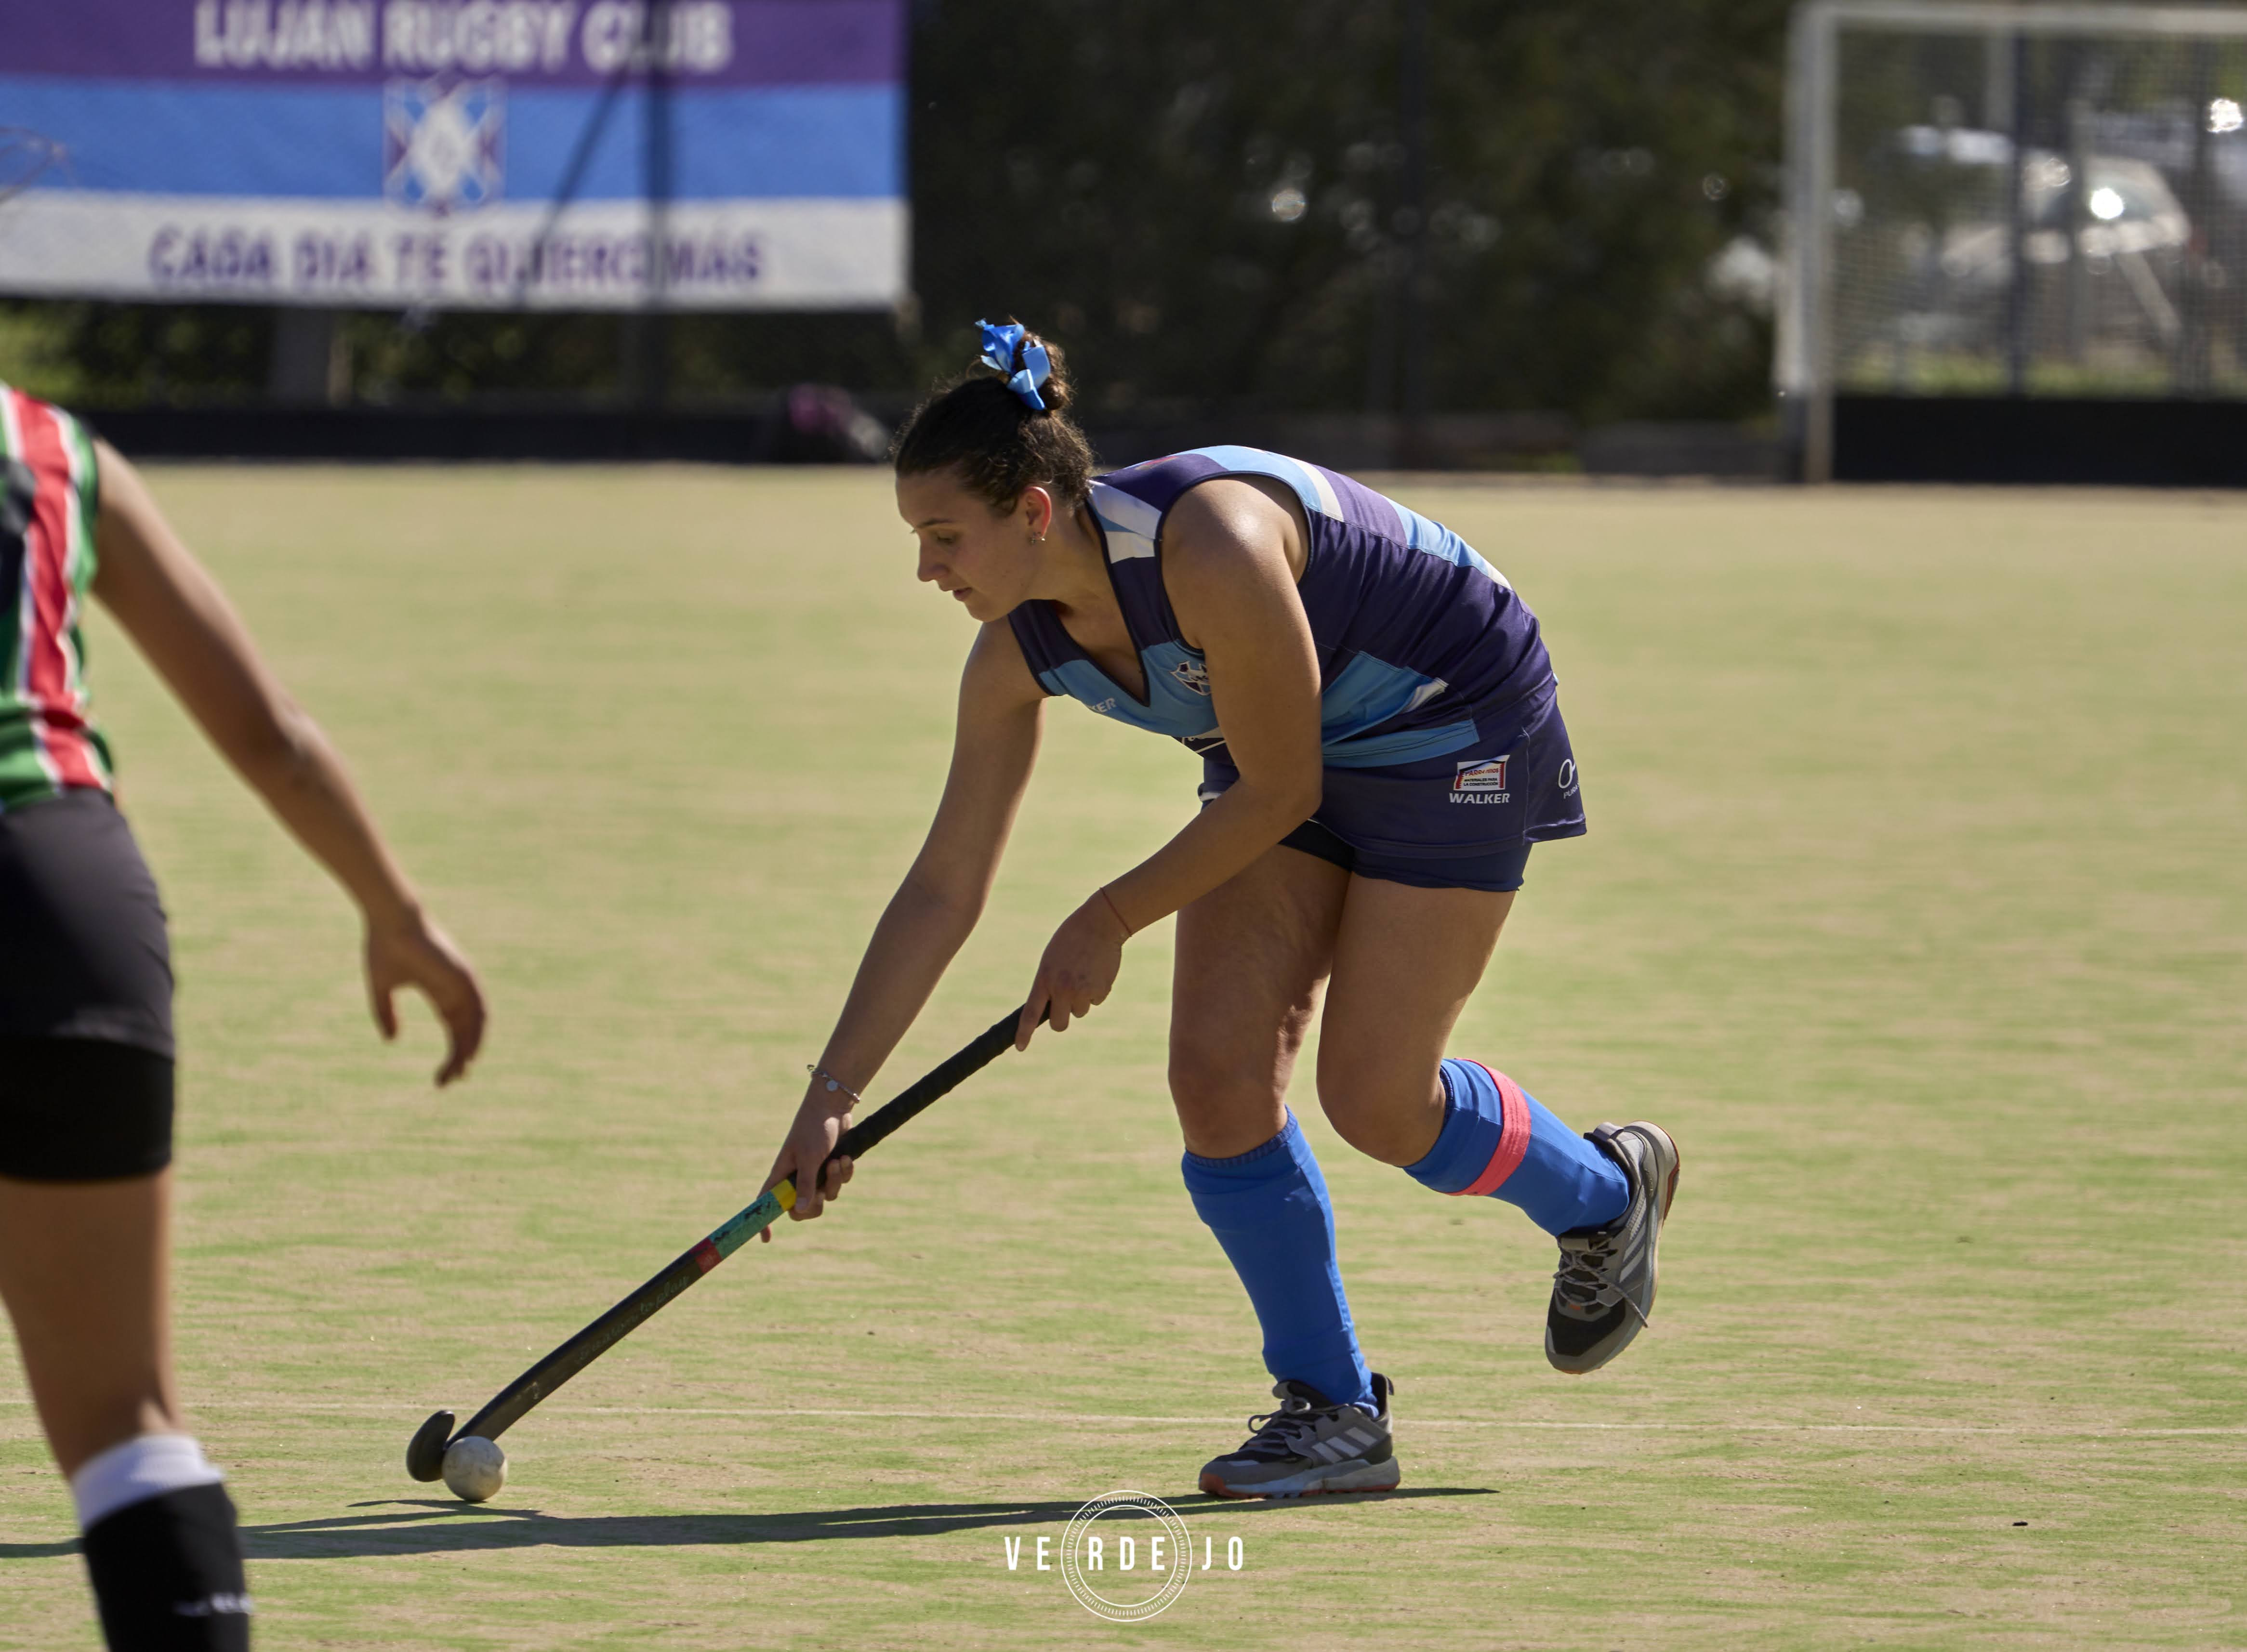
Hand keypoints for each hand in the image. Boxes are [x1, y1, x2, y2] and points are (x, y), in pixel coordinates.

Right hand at [364, 910, 485, 1085]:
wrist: (390, 921)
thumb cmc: (384, 948)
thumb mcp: (382, 988)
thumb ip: (386, 1013)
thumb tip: (391, 1040)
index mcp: (440, 991)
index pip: (454, 1029)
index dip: (451, 1054)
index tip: (441, 1078)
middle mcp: (456, 989)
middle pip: (467, 1031)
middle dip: (461, 1058)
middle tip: (452, 1081)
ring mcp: (462, 981)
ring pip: (476, 1022)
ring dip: (471, 1048)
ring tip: (462, 1072)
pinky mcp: (464, 975)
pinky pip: (478, 1007)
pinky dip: (477, 1029)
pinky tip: (471, 1049)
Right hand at [757, 1087, 857, 1240]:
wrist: (834, 1107)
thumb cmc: (814, 1129)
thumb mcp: (809, 1158)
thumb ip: (805, 1185)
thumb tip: (798, 1210)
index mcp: (782, 1174)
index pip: (767, 1203)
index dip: (764, 1221)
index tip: (766, 1239)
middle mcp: (796, 1177)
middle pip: (802, 1209)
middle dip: (815, 1203)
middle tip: (821, 1191)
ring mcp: (815, 1173)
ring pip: (826, 1196)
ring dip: (834, 1181)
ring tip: (837, 1161)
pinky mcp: (831, 1167)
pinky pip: (840, 1183)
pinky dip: (845, 1173)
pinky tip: (847, 1158)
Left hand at [1017, 892, 1128, 1048]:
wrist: (1099, 924)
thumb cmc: (1071, 939)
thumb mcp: (1051, 960)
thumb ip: (1049, 984)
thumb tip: (1055, 1007)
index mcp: (1044, 979)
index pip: (1030, 1013)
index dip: (1024, 1033)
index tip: (1020, 1047)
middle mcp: (1062, 989)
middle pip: (1059, 1024)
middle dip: (1062, 1019)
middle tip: (1065, 1006)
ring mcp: (1082, 991)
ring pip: (1080, 1012)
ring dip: (1082, 999)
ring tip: (1084, 974)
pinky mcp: (1101, 990)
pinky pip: (1097, 1001)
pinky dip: (1097, 990)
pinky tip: (1096, 971)